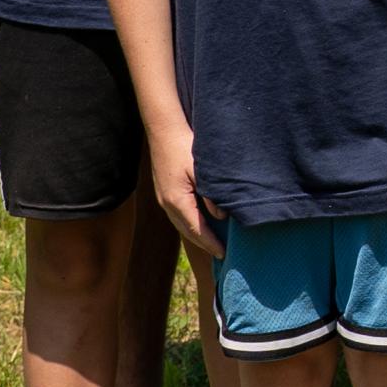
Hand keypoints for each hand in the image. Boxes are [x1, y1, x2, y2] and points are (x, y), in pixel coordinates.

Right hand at [150, 126, 221, 258]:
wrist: (164, 131)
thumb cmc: (185, 147)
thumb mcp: (203, 170)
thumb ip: (212, 195)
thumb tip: (221, 217)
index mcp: (177, 201)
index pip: (197, 229)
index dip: (211, 243)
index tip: (224, 254)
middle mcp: (167, 204)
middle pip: (187, 232)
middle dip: (204, 244)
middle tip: (220, 255)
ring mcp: (163, 199)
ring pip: (181, 225)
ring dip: (196, 236)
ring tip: (212, 244)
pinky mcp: (163, 193)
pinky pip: (177, 216)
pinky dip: (189, 224)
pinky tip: (199, 224)